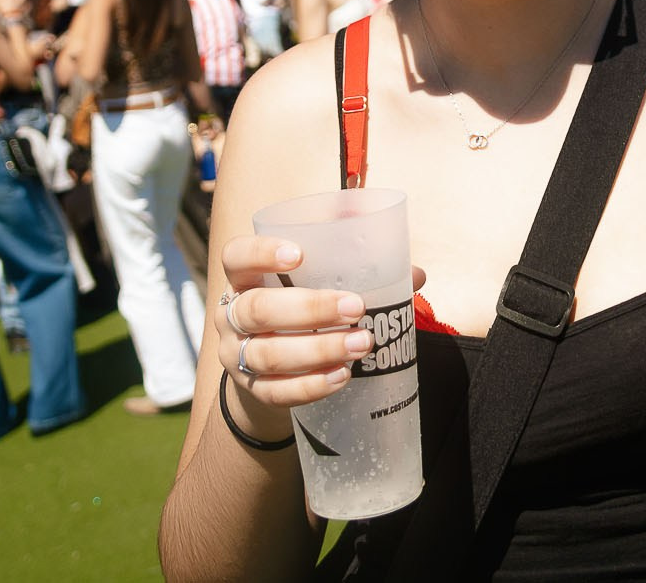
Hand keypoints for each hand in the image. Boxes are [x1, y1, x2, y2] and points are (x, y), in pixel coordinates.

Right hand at [217, 237, 426, 413]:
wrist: (268, 372)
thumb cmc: (297, 315)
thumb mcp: (312, 288)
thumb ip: (357, 276)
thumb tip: (415, 276)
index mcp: (243, 279)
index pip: (235, 256)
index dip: (260, 253)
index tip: (299, 254)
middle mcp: (230, 315)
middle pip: (257, 309)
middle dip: (309, 309)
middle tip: (356, 308)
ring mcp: (235, 355)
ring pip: (268, 354)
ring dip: (318, 350)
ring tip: (361, 345)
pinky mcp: (250, 391)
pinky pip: (276, 392)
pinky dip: (310, 385)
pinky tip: (342, 376)